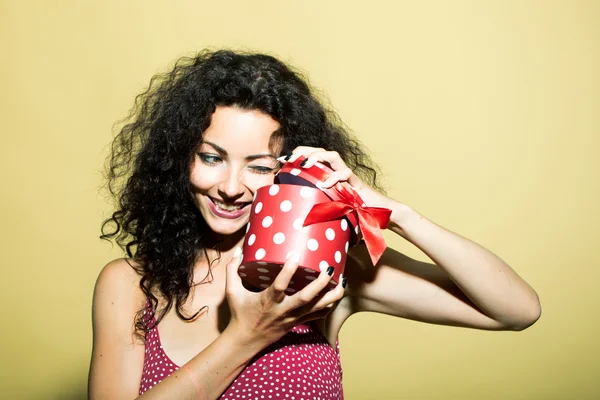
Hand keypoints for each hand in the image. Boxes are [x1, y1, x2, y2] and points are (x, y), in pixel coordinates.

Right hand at [223, 249, 345, 347]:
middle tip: (328, 268)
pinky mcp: (299, 322)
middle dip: (319, 284)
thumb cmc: (240, 314)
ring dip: (332, 295)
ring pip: (317, 308)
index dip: (288, 272)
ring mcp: (293, 318)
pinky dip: (331, 304)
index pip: (279, 286)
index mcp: (267, 301)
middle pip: (305, 299)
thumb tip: (238, 251)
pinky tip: (338, 292)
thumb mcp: (232, 292)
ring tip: (342, 280)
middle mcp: (282, 310)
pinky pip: (319, 315)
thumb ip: (232, 271)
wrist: (246, 340)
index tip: (296, 256)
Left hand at [282, 146, 393, 210]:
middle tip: (291, 157)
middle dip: (304, 150)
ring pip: (333, 156)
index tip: (282, 160)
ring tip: (305, 164)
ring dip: (318, 157)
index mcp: (330, 176)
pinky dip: (334, 177)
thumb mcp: (332, 210)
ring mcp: (348, 176)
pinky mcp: (357, 183)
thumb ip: (319, 210)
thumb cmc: (356, 213)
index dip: (298, 156)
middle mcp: (338, 172)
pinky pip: (346, 174)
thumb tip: (299, 222)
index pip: (313, 158)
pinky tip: (324, 184)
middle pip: (320, 151)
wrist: (380, 213)